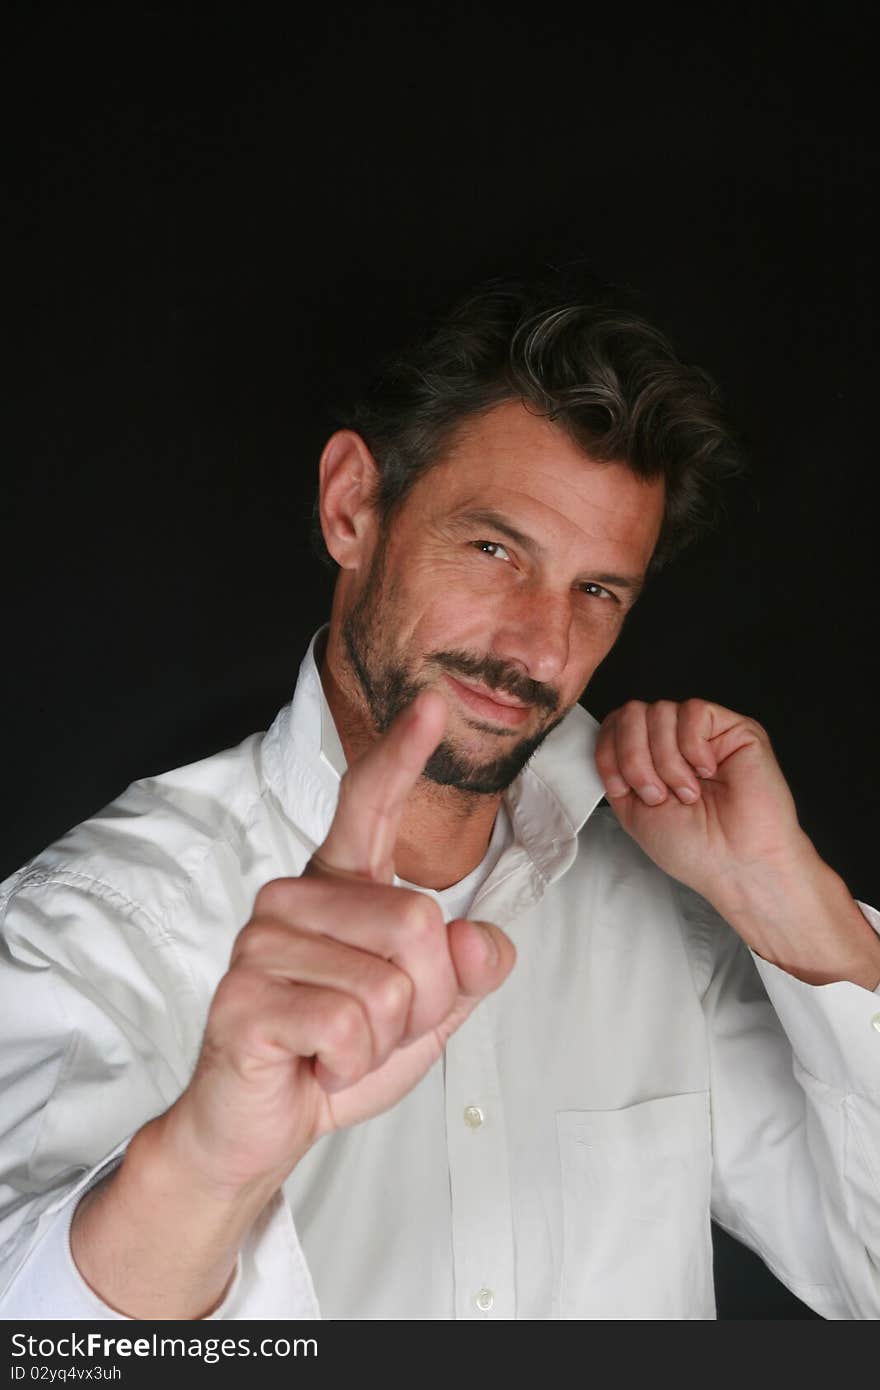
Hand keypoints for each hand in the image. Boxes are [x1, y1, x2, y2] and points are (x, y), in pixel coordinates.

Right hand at [159, 689, 514, 1199]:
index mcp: (338, 885)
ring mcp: (261, 942)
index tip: (431, 705)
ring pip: (389, 986)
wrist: (260, 1126)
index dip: (402, 754)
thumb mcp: (428, 1011)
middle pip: (419, 922)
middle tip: (376, 1028)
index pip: (369, 804)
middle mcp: (293, 896)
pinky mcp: (242, 998)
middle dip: (426, 999)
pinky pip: (349, 1028)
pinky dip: (352, 1066)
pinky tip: (315, 1066)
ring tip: (338, 1048)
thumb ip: (467, 970)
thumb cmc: (339, 1052)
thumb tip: (483, 942)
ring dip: (386, 1041)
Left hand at [594, 698, 811, 906]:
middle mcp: (674, 742)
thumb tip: (605, 735)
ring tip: (688, 792)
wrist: (736, 864)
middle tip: (658, 795)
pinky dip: (693, 747)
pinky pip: (694, 711)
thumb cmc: (693, 848)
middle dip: (635, 758)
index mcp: (649, 760)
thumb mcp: (632, 810)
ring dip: (666, 761)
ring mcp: (703, 734)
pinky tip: (707, 772)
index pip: (614, 724)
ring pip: (661, 711)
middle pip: (632, 713)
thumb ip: (615, 769)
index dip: (608, 752)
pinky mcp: (734, 728)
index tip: (621, 788)